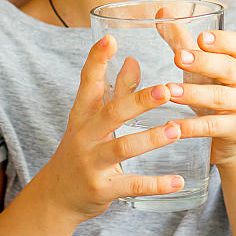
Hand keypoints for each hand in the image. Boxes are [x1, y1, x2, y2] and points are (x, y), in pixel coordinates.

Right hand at [32, 36, 188, 221]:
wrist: (57, 196)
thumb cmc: (81, 150)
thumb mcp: (92, 121)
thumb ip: (115, 91)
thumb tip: (133, 59)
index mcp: (82, 115)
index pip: (87, 83)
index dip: (97, 60)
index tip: (110, 39)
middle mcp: (84, 136)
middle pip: (111, 114)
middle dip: (138, 101)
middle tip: (165, 89)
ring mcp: (92, 163)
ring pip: (122, 148)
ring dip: (150, 139)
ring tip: (176, 130)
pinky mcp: (102, 189)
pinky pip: (132, 185)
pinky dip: (156, 184)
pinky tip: (178, 181)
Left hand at [161, 26, 235, 166]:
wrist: (234, 134)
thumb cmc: (215, 90)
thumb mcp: (201, 66)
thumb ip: (182, 41)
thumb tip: (161, 12)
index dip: (221, 40)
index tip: (201, 37)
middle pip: (229, 68)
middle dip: (203, 62)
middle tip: (178, 57)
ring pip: (219, 97)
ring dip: (193, 94)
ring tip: (169, 91)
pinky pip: (213, 126)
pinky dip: (192, 126)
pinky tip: (173, 125)